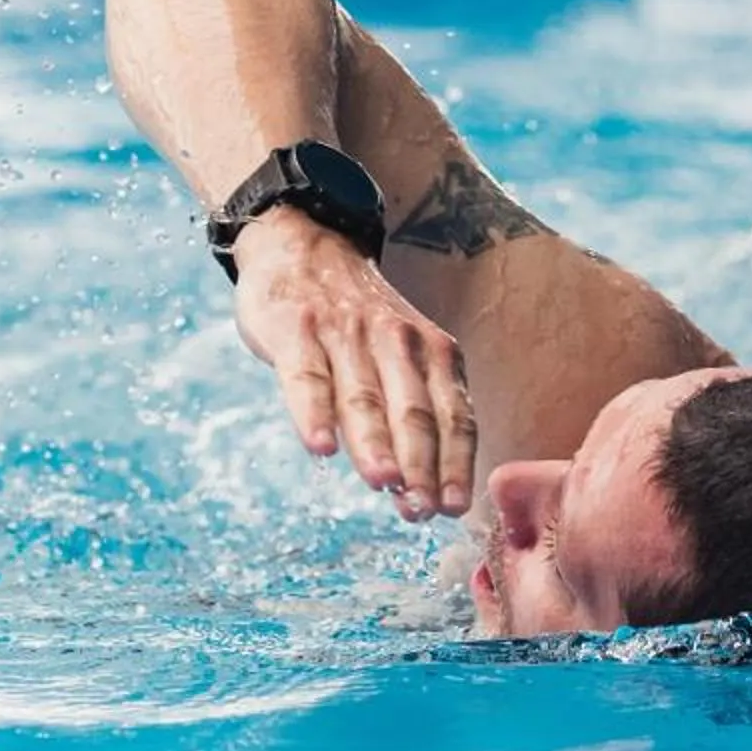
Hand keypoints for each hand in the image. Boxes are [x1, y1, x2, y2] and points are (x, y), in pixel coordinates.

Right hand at [230, 208, 476, 519]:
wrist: (304, 240)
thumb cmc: (357, 320)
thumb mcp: (404, 351)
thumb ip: (415, 407)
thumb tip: (423, 488)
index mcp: (432, 351)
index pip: (452, 415)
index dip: (454, 464)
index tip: (454, 508)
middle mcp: (396, 341)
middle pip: (413, 412)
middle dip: (421, 465)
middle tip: (422, 510)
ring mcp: (345, 332)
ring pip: (364, 397)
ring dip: (375, 444)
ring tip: (385, 484)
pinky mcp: (296, 327)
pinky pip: (307, 376)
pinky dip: (313, 413)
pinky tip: (320, 448)